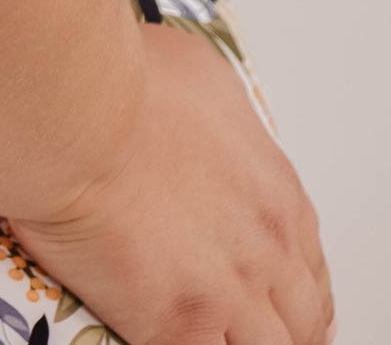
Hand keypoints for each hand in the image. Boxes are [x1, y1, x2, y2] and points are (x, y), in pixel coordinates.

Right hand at [4, 21, 335, 344]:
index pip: (312, 263)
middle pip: (303, 321)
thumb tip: (206, 116)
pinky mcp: (176, 327)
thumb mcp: (200, 74)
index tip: (287, 299)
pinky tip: (174, 338)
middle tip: (262, 332)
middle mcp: (266, 250)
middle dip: (287, 331)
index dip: (300, 289)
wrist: (78, 114)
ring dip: (245, 343)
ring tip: (216, 335)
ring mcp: (225, 295)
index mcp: (276, 193)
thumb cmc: (123, 81)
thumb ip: (220, 115)